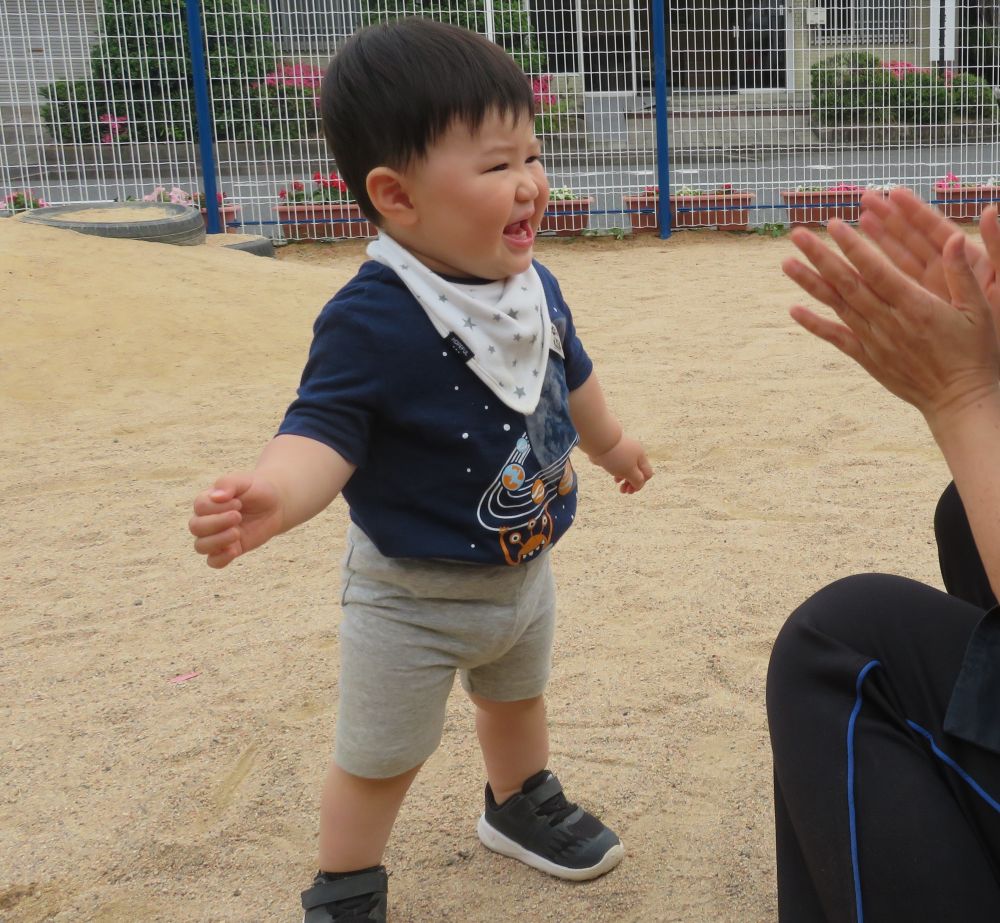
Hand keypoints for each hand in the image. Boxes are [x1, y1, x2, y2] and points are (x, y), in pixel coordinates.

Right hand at [189, 472, 283, 567]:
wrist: (275, 504)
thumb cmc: (256, 490)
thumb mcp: (244, 481)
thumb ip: (228, 484)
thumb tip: (215, 496)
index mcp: (207, 502)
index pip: (200, 507)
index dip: (218, 507)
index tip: (238, 503)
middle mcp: (207, 520)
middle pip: (195, 527)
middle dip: (217, 523)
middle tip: (238, 516)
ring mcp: (216, 537)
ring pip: (200, 546)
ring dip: (217, 541)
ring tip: (237, 533)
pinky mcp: (229, 550)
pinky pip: (214, 562)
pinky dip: (221, 559)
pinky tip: (234, 550)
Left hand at [588, 434, 652, 493]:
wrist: (600, 440)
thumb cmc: (617, 457)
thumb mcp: (630, 472)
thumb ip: (637, 480)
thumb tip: (639, 486)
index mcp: (641, 457)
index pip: (647, 474)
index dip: (641, 484)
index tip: (631, 490)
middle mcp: (634, 454)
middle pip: (637, 472)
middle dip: (632, 483)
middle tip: (624, 491)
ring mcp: (623, 453)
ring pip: (627, 469)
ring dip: (624, 479)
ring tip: (618, 485)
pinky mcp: (613, 453)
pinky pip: (618, 465)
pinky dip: (617, 472)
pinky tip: (613, 476)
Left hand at [782, 216, 999, 425]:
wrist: (959, 400)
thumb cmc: (975, 352)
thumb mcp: (981, 310)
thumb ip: (962, 273)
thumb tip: (955, 238)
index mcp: (916, 305)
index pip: (876, 270)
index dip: (853, 246)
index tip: (834, 225)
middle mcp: (889, 322)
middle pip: (848, 283)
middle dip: (821, 256)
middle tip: (797, 234)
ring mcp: (875, 341)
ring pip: (837, 306)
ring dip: (810, 283)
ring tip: (786, 262)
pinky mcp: (868, 358)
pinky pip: (836, 338)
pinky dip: (814, 324)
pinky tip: (793, 309)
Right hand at [859, 188, 999, 332]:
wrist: (982, 363)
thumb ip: (998, 246)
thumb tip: (991, 212)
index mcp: (966, 261)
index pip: (936, 229)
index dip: (915, 210)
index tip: (894, 193)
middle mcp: (944, 272)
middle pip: (911, 240)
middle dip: (888, 219)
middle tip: (865, 200)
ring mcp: (928, 291)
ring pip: (896, 262)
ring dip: (876, 243)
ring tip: (854, 224)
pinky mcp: (916, 310)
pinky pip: (891, 290)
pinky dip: (872, 278)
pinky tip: (850, 272)